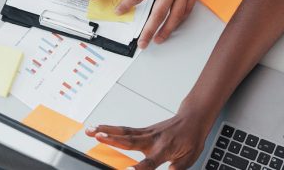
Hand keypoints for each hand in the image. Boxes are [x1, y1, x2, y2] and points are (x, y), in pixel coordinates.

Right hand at [87, 111, 213, 169]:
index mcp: (164, 149)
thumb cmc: (191, 138)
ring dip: (106, 130)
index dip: (139, 169)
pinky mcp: (143, 130)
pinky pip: (125, 130)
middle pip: (130, 141)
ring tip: (90, 130)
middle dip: (112, 140)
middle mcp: (152, 140)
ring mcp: (147, 133)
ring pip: (124, 132)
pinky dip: (111, 129)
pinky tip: (99, 128)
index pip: (150, 162)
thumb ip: (177, 169)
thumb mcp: (189, 158)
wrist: (193, 119)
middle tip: (97, 136)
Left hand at [116, 0, 211, 47]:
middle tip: (142, 42)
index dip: (127, 5)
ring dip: (166, 30)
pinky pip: (187, 9)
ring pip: (175, 16)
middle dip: (148, 31)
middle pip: (158, 15)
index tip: (121, 11)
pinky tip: (176, 23)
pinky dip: (181, 19)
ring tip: (159, 39)